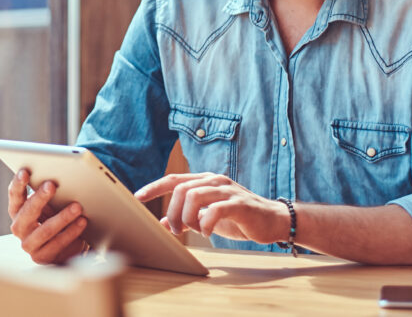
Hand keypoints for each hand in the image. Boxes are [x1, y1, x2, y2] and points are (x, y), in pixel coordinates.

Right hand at [7, 168, 88, 263]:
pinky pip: (57, 244)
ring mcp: (29, 244)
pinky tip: (82, 222)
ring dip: (63, 217)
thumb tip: (56, 180)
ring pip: (45, 229)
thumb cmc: (53, 219)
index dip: (18, 183)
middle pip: (27, 211)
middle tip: (52, 185)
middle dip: (40, 198)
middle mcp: (19, 228)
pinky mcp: (41, 258)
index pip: (14, 195)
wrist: (62, 248)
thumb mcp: (48, 206)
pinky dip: (71, 232)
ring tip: (77, 206)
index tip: (25, 172)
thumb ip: (46, 195)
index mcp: (17, 211)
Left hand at [135, 172, 288, 244]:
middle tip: (176, 230)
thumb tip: (162, 222)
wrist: (273, 221)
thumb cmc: (239, 219)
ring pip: (193, 196)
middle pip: (180, 189)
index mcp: (205, 181)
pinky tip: (207, 232)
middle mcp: (214, 181)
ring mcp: (227, 191)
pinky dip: (205, 224)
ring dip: (187, 218)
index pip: (174, 179)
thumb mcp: (209, 217)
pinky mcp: (239, 204)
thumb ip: (187, 216)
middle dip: (172, 211)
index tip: (138, 197)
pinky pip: (214, 210)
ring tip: (193, 231)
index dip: (154, 187)